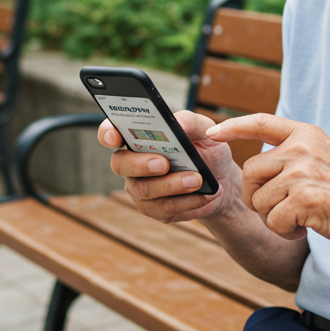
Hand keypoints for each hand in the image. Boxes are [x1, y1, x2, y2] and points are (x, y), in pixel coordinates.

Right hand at [99, 110, 241, 223]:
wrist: (222, 180)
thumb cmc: (206, 149)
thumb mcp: (205, 130)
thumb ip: (191, 121)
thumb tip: (177, 123)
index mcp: (138, 137)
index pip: (111, 133)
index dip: (107, 134)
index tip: (115, 136)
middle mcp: (132, 163)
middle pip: (121, 164)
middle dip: (141, 164)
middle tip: (164, 163)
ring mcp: (140, 187)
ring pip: (144, 190)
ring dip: (173, 185)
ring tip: (198, 180)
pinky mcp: (154, 209)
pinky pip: (164, 209)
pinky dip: (188, 202)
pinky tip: (205, 195)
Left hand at [207, 114, 329, 244]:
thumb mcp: (322, 156)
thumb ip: (292, 155)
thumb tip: (253, 170)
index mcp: (305, 134)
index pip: (260, 122)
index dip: (233, 126)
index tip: (213, 132)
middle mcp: (301, 148)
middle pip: (250, 171)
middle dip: (256, 196)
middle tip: (279, 208)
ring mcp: (302, 172)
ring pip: (259, 200)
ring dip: (273, 217)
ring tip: (299, 217)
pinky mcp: (303, 199)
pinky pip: (272, 221)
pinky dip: (284, 231)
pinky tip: (305, 228)